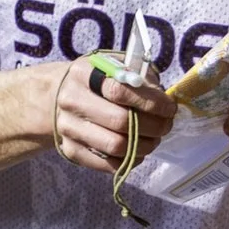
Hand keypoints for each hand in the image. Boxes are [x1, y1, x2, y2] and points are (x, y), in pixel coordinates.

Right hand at [48, 54, 173, 177]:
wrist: (59, 93)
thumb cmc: (98, 78)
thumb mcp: (115, 64)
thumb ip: (139, 76)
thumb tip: (163, 100)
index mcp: (82, 73)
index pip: (119, 91)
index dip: (150, 102)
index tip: (169, 108)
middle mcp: (71, 101)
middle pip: (119, 121)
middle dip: (153, 126)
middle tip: (166, 125)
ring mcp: (68, 128)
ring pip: (115, 146)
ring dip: (144, 146)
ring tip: (155, 138)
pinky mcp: (71, 150)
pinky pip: (107, 164)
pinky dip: (130, 160)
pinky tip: (139, 150)